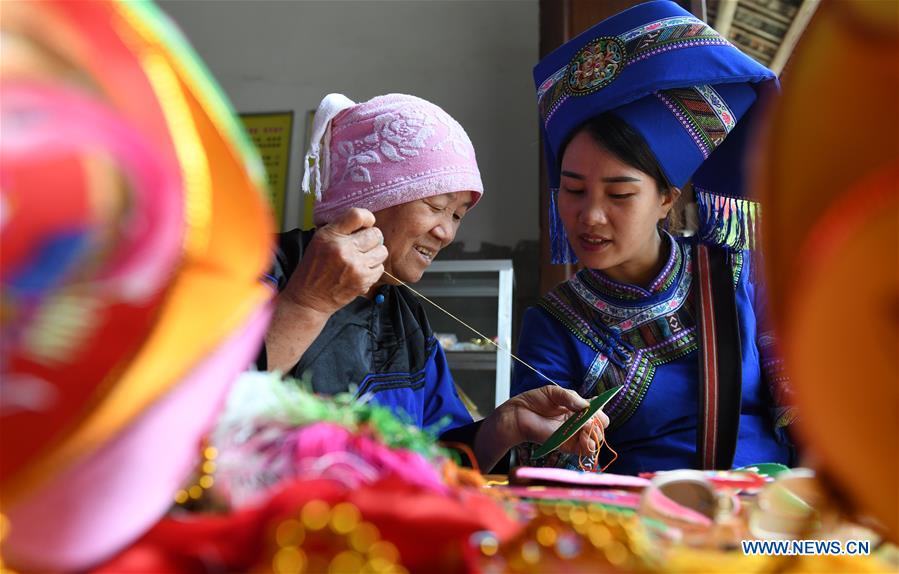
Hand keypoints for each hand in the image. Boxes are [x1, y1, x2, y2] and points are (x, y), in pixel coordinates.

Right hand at [282, 208, 387, 314]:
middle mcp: (343, 249)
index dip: (367, 218)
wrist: (308, 299)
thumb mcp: (319, 242)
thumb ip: (340, 230)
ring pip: (382, 251)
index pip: (357, 215)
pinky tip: (361, 271)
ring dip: (374, 254)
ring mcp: (354, 266)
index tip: (366, 224)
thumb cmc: (313, 270)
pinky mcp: (363, 280)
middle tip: (362, 245)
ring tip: (362, 258)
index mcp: (329, 235)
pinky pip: (380, 268)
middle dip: (371, 239)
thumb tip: (364, 221)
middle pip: (375, 234)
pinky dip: (373, 269)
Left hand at [474, 385, 609, 470]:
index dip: (600, 408)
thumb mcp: (554, 392)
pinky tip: (584, 438)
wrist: (519, 414)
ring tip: (585, 428)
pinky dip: (590, 445)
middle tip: (589, 418)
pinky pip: (586, 449)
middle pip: (600, 425)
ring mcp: (574, 434)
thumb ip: (571, 397)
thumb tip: (587, 405)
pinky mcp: (568, 446)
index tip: (596, 406)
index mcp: (578, 407)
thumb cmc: (535, 401)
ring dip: (595, 433)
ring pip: (596, 438)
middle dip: (599, 421)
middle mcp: (579, 421)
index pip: (598, 410)